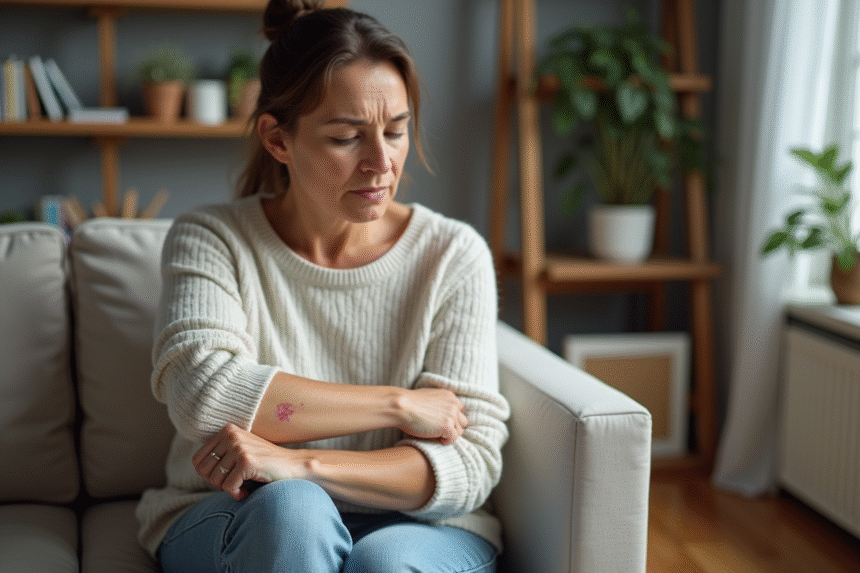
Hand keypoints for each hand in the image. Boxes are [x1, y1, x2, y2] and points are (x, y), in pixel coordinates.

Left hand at [192, 423, 308, 499]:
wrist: (293, 466)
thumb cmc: (265, 463)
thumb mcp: (240, 451)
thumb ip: (220, 453)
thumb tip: (197, 467)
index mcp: (227, 430)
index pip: (198, 460)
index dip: (208, 475)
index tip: (225, 478)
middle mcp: (231, 435)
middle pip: (203, 471)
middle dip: (217, 483)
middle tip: (234, 484)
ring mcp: (239, 447)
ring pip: (215, 480)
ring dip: (229, 489)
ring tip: (243, 486)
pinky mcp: (247, 461)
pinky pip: (229, 487)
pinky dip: (237, 494)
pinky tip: (248, 491)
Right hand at [396, 388, 467, 444]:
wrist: (401, 406)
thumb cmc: (409, 404)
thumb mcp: (429, 398)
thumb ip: (440, 404)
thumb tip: (443, 416)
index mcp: (450, 396)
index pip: (460, 412)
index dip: (452, 420)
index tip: (442, 424)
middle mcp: (454, 404)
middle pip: (463, 423)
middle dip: (453, 428)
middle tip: (438, 432)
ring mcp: (452, 415)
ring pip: (459, 432)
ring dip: (448, 435)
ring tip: (434, 435)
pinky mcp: (447, 426)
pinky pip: (453, 439)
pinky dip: (444, 441)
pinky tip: (434, 438)